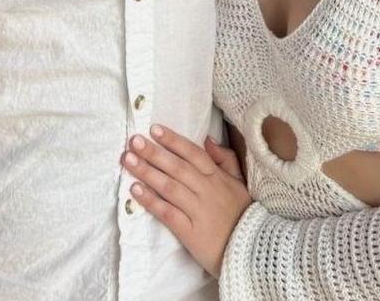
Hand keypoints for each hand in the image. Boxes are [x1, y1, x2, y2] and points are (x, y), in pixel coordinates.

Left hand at [124, 124, 250, 276]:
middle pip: (177, 167)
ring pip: (169, 187)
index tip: (155, 129)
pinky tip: (135, 191)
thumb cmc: (242, 214)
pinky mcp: (190, 232)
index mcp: (217, 177)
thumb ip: (225, 160)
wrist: (251, 251)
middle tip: (133, 140)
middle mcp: (207, 190)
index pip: (193, 153)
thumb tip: (208, 139)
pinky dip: (151, 201)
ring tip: (128, 160)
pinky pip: (167, 213)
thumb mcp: (240, 183)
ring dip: (147, 172)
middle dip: (154, 152)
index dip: (174, 140)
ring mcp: (198, 211)